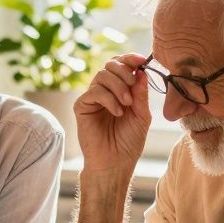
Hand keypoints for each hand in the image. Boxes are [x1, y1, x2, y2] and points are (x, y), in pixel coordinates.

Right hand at [74, 54, 152, 172]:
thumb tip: (142, 71)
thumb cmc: (128, 142)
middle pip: (110, 65)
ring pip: (102, 75)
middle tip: (133, 89)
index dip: (130, 59)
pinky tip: (117, 112)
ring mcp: (92, 98)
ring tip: (126, 105)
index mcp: (120, 90)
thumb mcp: (141, 115)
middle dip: (124, 72)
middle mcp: (105, 91)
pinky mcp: (82, 106)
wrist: (115, 163)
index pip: (122, 65)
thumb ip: (141, 94)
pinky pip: (94, 91)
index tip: (141, 61)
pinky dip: (108, 99)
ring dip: (118, 87)